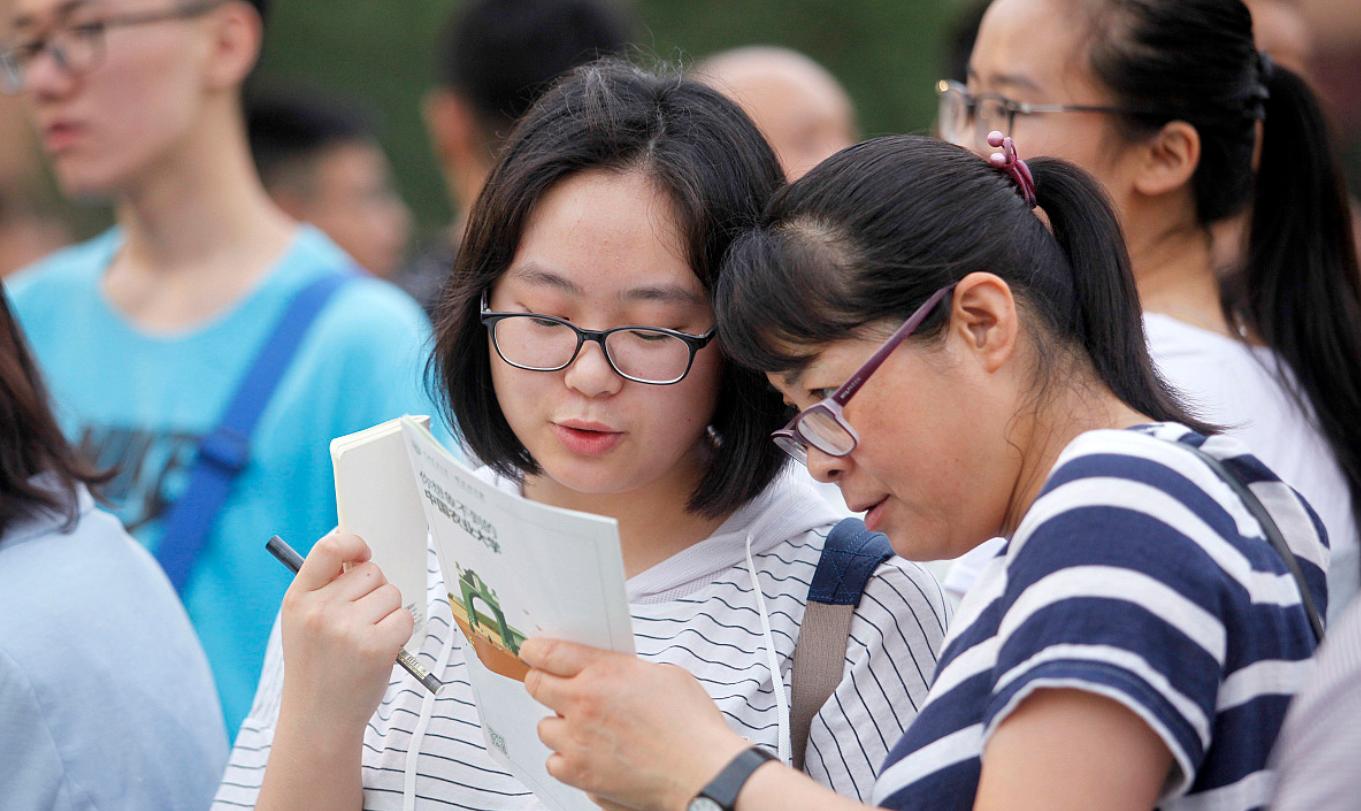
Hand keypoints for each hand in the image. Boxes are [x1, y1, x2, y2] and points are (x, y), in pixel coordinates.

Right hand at [277, 531, 413, 740]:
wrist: (319, 720)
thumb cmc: (317, 665)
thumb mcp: (302, 622)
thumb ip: (325, 587)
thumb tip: (361, 553)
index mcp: (298, 599)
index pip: (329, 548)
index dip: (353, 543)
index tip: (362, 554)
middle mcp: (321, 611)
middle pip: (372, 572)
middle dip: (374, 592)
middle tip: (359, 623)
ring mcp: (348, 629)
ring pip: (392, 594)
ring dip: (389, 613)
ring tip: (366, 640)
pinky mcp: (376, 647)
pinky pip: (405, 618)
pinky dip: (400, 632)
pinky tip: (381, 651)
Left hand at [521, 638, 749, 810]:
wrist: (702, 772)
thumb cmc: (692, 727)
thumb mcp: (665, 675)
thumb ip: (628, 671)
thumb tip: (614, 675)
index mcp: (605, 671)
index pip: (549, 653)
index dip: (535, 651)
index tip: (531, 652)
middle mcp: (584, 703)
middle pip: (536, 686)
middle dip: (542, 683)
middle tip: (555, 688)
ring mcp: (577, 740)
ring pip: (544, 727)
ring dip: (559, 725)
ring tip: (585, 729)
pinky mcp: (580, 773)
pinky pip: (554, 762)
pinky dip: (567, 759)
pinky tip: (588, 755)